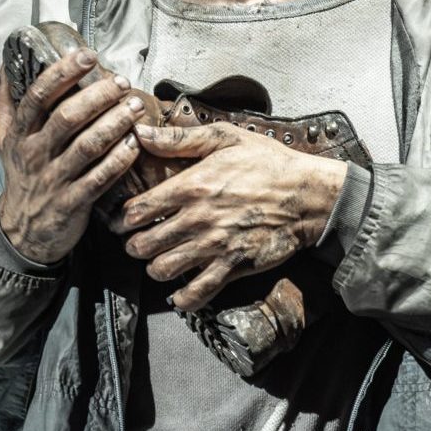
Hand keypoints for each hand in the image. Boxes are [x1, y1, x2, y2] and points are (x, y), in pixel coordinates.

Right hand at [0, 49, 145, 265]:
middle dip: (97, 96)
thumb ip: (7, 101)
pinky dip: (118, 161)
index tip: (86, 56)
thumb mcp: (5, 139)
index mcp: (20, 134)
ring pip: (87, 146)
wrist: (22, 230)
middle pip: (66, 118)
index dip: (62, 73)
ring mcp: (53, 179)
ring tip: (135, 106)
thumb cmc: (21, 176)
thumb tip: (7, 63)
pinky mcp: (72, 203)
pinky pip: (99, 179)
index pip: (38, 96)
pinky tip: (135, 144)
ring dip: (114, 124)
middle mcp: (35, 154)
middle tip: (121, 82)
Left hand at [110, 122, 346, 311]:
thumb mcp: (225, 138)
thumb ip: (179, 138)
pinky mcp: (233, 267)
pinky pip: (197, 293)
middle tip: (136, 242)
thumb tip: (140, 133)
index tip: (123, 220)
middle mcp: (197, 219)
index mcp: (191, 186)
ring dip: (154, 268)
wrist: (308, 196)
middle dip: (133, 245)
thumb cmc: (268, 163)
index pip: (137, 211)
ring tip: (158, 261)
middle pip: (143, 244)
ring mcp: (215, 246)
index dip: (123, 219)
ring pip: (163, 269)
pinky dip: (182, 297)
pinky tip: (179, 291)